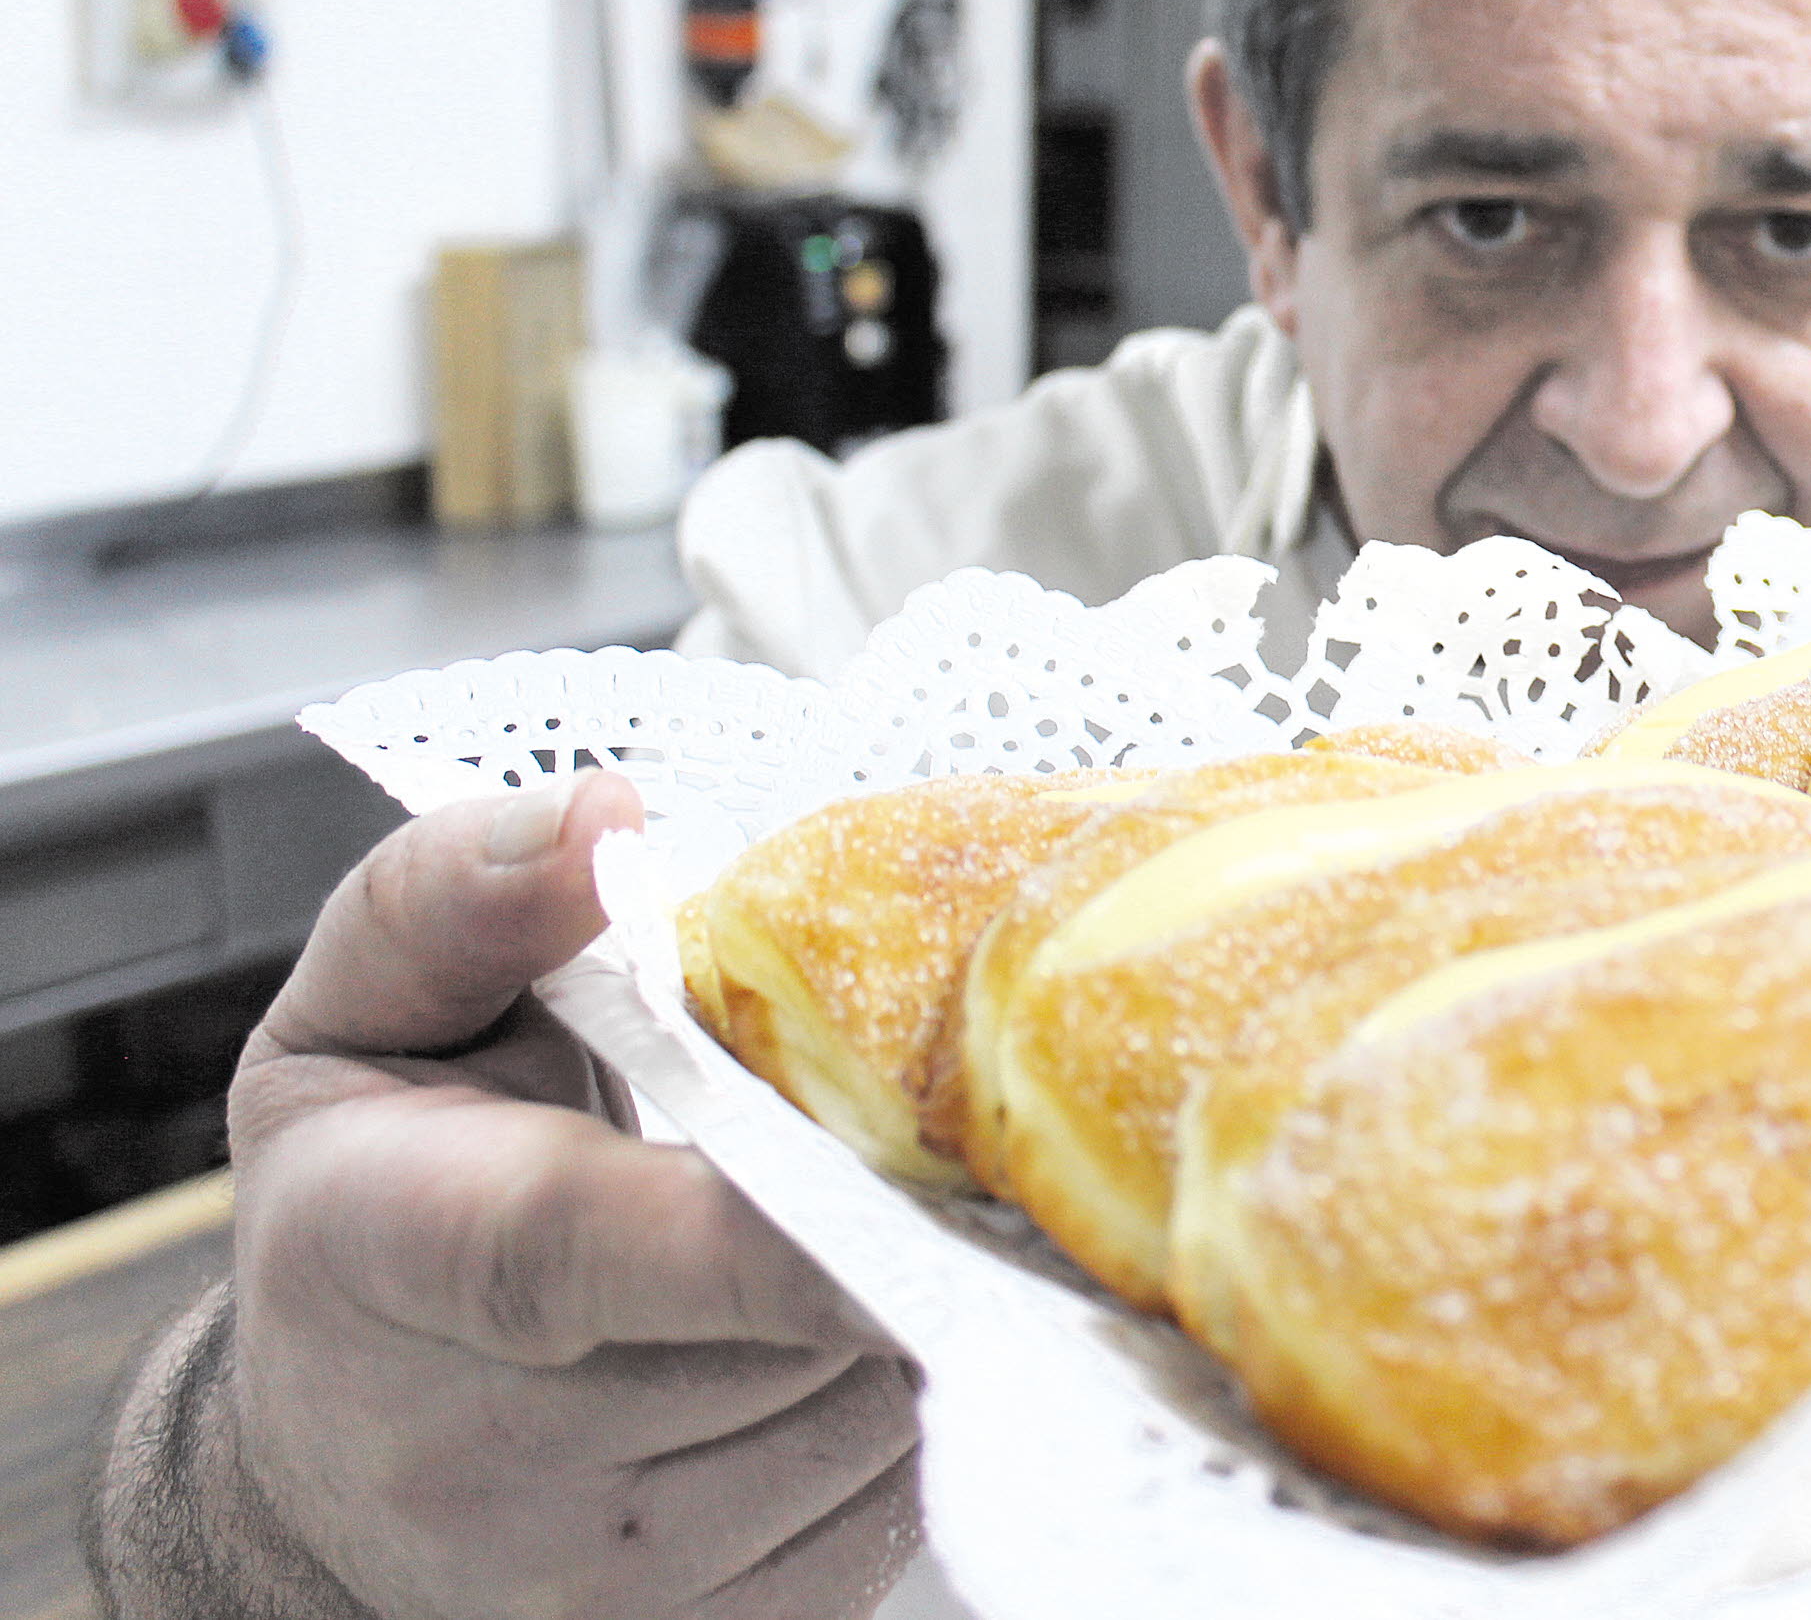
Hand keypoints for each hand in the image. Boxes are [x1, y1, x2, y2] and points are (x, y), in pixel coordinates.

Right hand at [179, 774, 921, 1618]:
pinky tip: (863, 1326)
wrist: (327, 1456)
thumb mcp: (371, 1008)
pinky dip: (914, 1400)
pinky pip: (893, 1501)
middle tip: (935, 1118)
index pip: (590, 1246)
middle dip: (894, 1212)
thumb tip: (609, 815)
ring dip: (917, 1306)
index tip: (914, 1148)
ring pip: (871, 1414)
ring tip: (877, 1218)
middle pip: (790, 1325)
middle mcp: (479, 1459)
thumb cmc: (378, 1191)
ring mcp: (603, 1583)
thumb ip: (467, 889)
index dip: (774, 1210)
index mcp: (393, 1255)